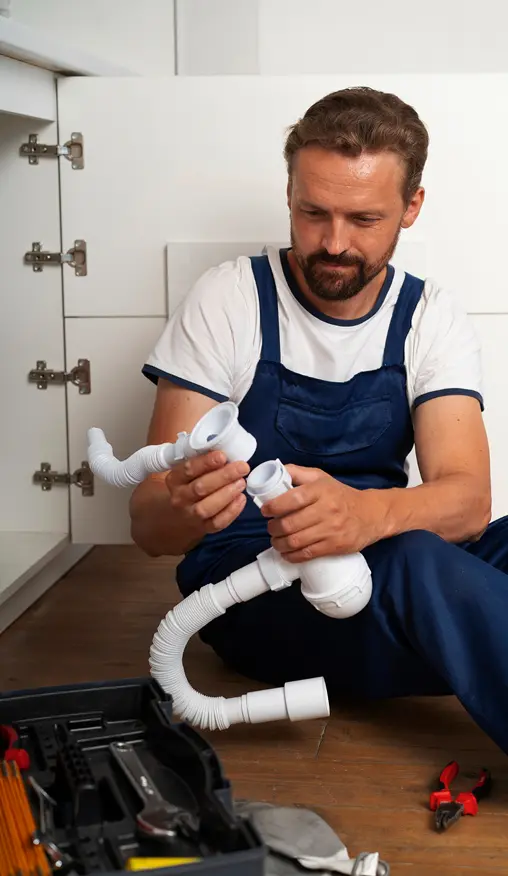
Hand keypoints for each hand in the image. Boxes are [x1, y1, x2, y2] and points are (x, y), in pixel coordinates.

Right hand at [166, 450, 249, 534]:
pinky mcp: (203, 528)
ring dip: (227, 494)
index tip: (223, 456)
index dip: (206, 462)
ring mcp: (190, 515)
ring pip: (207, 507)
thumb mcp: (191, 470)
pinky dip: (231, 512)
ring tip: (242, 482)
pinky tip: (241, 499)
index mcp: (175, 479)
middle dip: (224, 476)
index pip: (188, 469)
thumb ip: (204, 461)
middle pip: (200, 488)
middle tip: (242, 467)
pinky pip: (217, 523)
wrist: (181, 514)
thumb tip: (229, 450)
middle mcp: (179, 498)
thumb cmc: (192, 484)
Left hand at [261, 465, 386, 562]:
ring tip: (276, 540)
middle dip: (273, 528)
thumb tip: (274, 471)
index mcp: (321, 490)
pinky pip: (307, 554)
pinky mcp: (335, 546)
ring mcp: (331, 529)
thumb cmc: (340, 495)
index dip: (273, 507)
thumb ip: (297, 472)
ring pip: (296, 541)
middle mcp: (327, 509)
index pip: (292, 499)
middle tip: (270, 527)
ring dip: (279, 543)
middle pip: (290, 524)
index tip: (265, 510)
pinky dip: (291, 556)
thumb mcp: (321, 478)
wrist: (371, 514)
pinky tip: (286, 552)